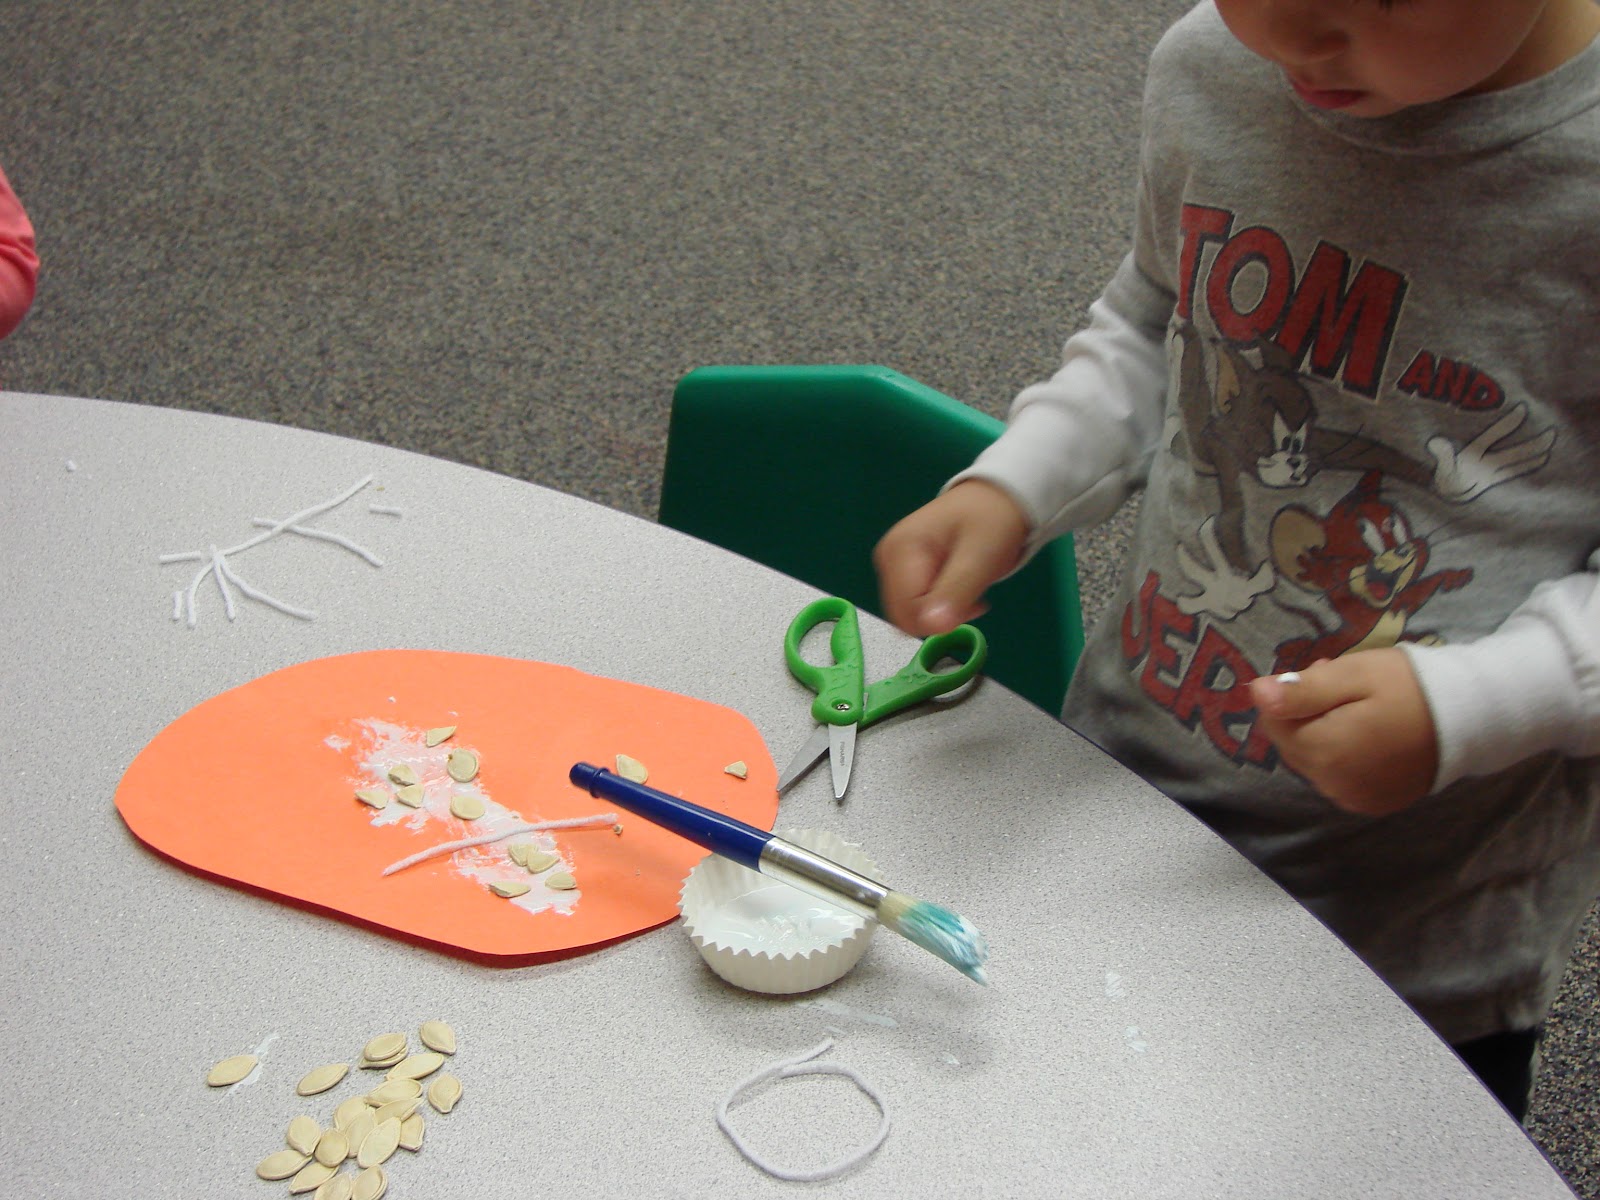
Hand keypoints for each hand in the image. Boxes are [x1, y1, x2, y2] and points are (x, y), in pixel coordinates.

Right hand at [873, 480, 1028, 635]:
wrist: (995, 498)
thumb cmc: (990, 520)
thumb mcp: (980, 556)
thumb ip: (955, 592)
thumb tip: (932, 626)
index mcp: (900, 550)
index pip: (907, 611)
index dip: (939, 619)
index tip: (972, 605)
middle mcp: (888, 559)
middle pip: (904, 616)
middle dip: (940, 617)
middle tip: (972, 598)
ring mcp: (893, 566)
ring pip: (910, 616)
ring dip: (943, 613)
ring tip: (969, 590)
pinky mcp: (902, 574)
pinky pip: (915, 607)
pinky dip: (940, 607)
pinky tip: (959, 589)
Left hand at [1247, 649, 1437, 815]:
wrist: (1472, 718)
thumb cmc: (1410, 688)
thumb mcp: (1353, 676)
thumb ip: (1302, 690)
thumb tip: (1255, 693)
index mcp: (1324, 752)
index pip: (1274, 723)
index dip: (1291, 694)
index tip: (1321, 672)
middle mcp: (1333, 784)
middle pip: (1292, 743)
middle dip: (1306, 712)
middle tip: (1341, 684)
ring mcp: (1354, 798)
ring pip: (1313, 760)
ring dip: (1323, 732)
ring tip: (1358, 705)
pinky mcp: (1372, 802)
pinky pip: (1337, 776)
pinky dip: (1342, 754)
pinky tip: (1369, 732)